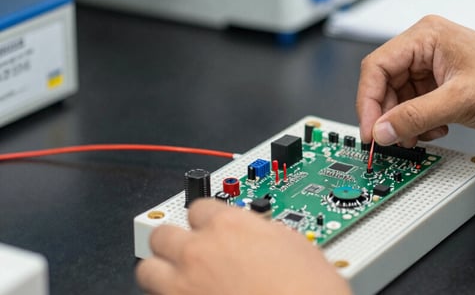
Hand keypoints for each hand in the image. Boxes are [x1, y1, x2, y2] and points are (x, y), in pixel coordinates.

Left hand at [135, 199, 350, 294]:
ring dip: (161, 271)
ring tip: (179, 279)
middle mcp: (199, 251)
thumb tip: (260, 237)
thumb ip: (263, 234)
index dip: (205, 219)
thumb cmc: (309, 290)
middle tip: (190, 251)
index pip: (198, 207)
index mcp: (230, 226)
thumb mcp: (295, 245)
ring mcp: (184, 285)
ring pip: (146, 268)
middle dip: (174, 241)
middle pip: (162, 233)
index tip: (210, 226)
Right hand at [357, 15, 474, 146]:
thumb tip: (382, 130)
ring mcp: (434, 67)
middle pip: (384, 83)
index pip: (378, 66)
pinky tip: (435, 130)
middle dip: (387, 114)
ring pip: (398, 98)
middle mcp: (426, 48)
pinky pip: (414, 106)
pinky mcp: (442, 85)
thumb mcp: (460, 102)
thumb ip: (416, 117)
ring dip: (403, 122)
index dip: (368, 101)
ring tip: (418, 136)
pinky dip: (417, 123)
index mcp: (427, 35)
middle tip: (390, 140)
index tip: (371, 130)